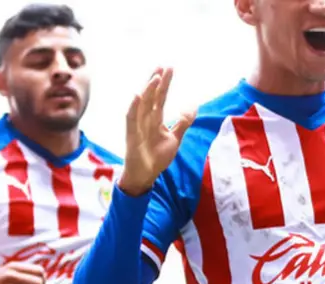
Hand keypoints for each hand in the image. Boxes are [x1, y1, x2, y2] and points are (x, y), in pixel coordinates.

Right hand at [119, 67, 194, 196]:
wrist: (146, 175)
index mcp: (155, 118)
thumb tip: (193, 106)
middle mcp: (145, 119)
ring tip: (155, 78)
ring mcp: (138, 126)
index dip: (165, 83)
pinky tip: (137, 96)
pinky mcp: (132, 135)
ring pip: (142, 105)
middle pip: (151, 97)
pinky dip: (134, 107)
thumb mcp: (175, 138)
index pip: (160, 97)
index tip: (169, 68)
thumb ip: (183, 122)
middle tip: (163, 67)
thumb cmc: (157, 156)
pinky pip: (131, 119)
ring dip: (148, 91)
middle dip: (157, 82)